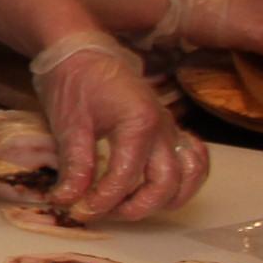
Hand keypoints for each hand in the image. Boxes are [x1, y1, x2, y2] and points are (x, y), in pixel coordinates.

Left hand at [30, 32, 207, 220]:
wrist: (81, 50)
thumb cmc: (73, 81)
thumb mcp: (68, 123)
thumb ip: (75, 165)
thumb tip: (68, 200)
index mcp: (138, 123)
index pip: (126, 178)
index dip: (101, 201)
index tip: (76, 210)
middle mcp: (163, 127)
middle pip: (165, 185)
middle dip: (134, 208)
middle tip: (101, 212)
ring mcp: (171, 129)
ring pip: (187, 177)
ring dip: (162, 200)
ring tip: (126, 206)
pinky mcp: (169, 130)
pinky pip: (194, 160)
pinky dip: (185, 180)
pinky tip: (160, 188)